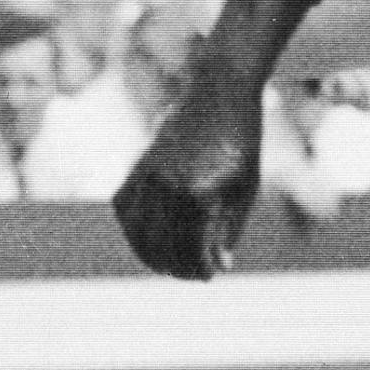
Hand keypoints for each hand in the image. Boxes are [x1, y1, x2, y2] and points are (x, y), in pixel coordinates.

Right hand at [112, 63, 263, 278]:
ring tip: (170, 265)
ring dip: (151, 255)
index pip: (191, 248)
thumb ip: (229, 227)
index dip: (199, 267)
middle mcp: (168, 187)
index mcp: (199, 193)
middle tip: (194, 275)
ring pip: (137, 231)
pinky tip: (147, 240)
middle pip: (162, 245)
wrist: (217, 94)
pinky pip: (124, 208)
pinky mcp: (136, 167)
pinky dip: (132, 229)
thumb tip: (220, 265)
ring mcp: (147, 177)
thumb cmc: (241, 141)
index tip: (209, 276)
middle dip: (178, 266)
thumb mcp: (245, 186)